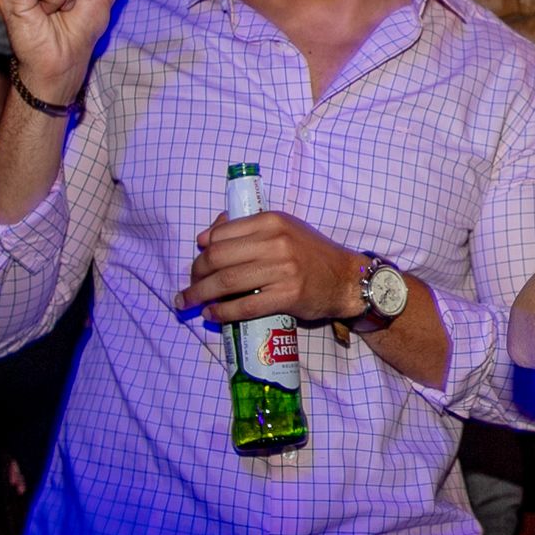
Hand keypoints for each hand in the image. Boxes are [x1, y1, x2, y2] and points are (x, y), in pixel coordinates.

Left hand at [178, 211, 364, 323]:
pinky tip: (211, 314)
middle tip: (189, 287)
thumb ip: (249, 229)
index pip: (221, 234)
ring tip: (188, 303)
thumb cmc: (311, 254)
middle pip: (218, 258)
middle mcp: (276, 242)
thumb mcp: (284, 229)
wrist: (346, 278)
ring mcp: (282, 269)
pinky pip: (244, 305)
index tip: (195, 266)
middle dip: (195, 275)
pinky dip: (222, 311)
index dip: (201, 252)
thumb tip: (206, 236)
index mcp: (272, 221)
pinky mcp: (287, 295)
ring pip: (226, 282)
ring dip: (200, 295)